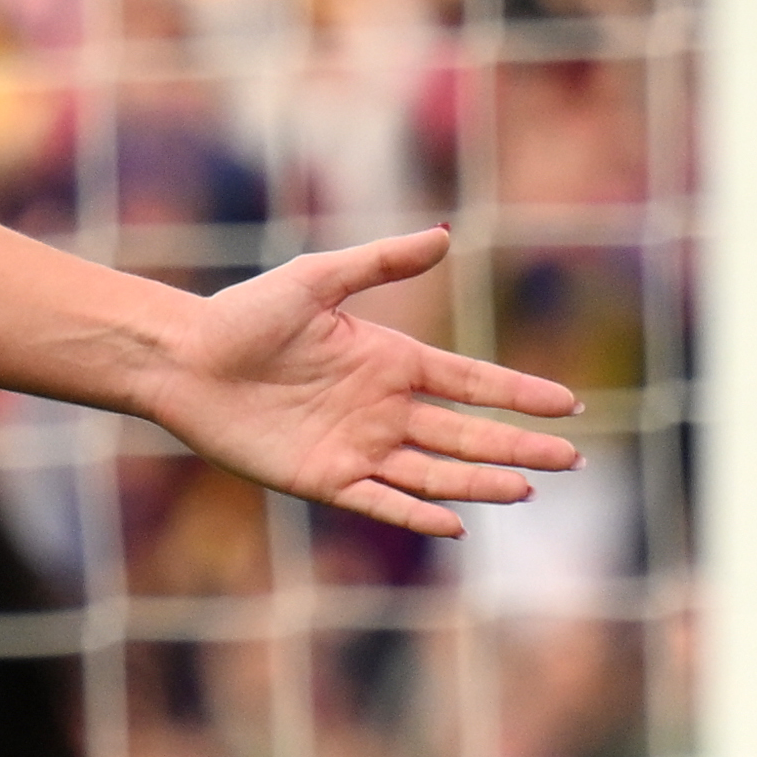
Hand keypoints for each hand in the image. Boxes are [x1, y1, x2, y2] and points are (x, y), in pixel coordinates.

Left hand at [141, 229, 583, 540]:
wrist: (185, 359)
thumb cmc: (244, 315)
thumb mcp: (317, 279)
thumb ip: (381, 262)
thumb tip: (445, 236)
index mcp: (391, 360)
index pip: (472, 382)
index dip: (519, 394)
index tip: (568, 406)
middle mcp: (383, 408)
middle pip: (467, 433)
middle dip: (519, 446)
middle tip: (572, 460)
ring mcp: (357, 446)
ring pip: (435, 470)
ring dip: (481, 480)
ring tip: (529, 488)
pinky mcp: (323, 479)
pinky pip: (380, 500)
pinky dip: (416, 511)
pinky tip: (457, 520)